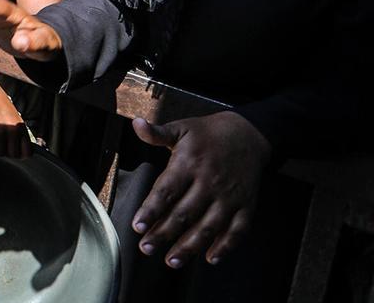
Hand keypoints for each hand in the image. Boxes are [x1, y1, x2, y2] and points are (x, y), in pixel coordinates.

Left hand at [129, 111, 269, 267]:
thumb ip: (157, 133)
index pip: (167, 191)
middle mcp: (209, 183)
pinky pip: (237, 230)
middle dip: (164, 233)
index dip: (151, 210)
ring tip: (172, 261)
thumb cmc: (208, 134)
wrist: (249, 135)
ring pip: (209, 226)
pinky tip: (211, 258)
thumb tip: (136, 123)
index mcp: (189, 164)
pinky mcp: (246, 206)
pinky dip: (226, 246)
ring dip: (190, 246)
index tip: (137, 226)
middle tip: (147, 248)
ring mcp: (229, 197)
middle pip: (185, 213)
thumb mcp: (181, 128)